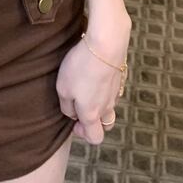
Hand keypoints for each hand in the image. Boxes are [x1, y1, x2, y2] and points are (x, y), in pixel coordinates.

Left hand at [56, 27, 129, 144]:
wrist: (106, 44)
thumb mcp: (63, 88)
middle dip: (94, 122)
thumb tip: (72, 114)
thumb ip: (66, 107)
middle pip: (106, 126)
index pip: (94, 138)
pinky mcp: (119, 79)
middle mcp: (106, 107)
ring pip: (109, 108)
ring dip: (99, 105)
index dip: (83, 133)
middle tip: (82, 107)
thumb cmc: (81, 66)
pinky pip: (113, 92)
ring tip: (87, 88)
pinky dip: (105, 89)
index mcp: (91, 114)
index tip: (73, 120)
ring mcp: (115, 93)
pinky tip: (95, 75)